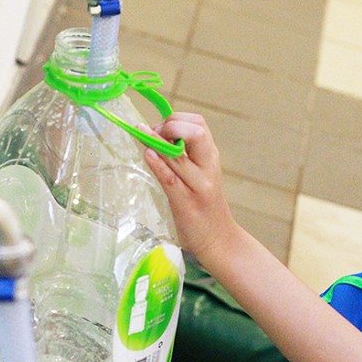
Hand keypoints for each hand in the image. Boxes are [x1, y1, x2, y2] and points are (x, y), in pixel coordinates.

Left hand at [140, 113, 238, 263]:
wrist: (219, 241)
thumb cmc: (204, 206)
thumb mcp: (199, 175)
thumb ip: (183, 157)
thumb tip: (155, 137)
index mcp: (211, 157)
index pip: (198, 123)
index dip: (176, 119)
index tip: (160, 128)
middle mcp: (208, 168)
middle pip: (195, 132)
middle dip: (170, 126)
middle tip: (153, 134)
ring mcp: (199, 186)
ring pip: (178, 155)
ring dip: (157, 141)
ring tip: (141, 134)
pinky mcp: (186, 203)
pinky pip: (170, 179)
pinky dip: (158, 164)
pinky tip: (147, 154)